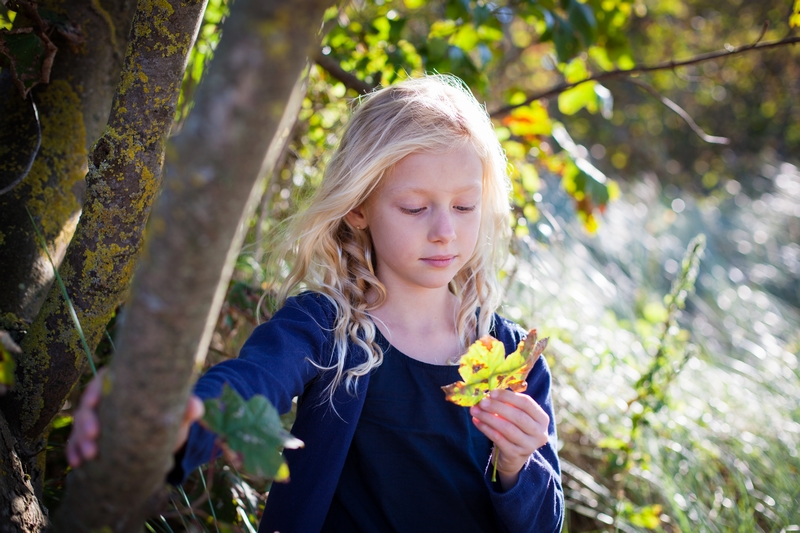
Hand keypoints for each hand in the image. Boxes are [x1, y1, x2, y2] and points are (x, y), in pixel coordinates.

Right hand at [66, 370, 204, 467]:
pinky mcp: (90, 438)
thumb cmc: (168, 417)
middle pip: (87, 404)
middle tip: (94, 436)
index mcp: (123, 385)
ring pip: (78, 425)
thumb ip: (187, 408)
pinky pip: (75, 443)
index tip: (94, 401)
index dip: (96, 388)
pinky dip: (74, 452)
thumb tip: (196, 408)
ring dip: (78, 440)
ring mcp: (94, 419)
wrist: (163, 439)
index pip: (104, 379)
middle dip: (86, 421)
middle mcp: (104, 400)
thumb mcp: (177, 413)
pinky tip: (77, 463)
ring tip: (89, 456)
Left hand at [469, 388, 549, 489]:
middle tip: (482, 402)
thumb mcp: (517, 415)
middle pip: (518, 416)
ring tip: (475, 411)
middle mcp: (539, 433)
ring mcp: (528, 446)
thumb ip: (508, 404)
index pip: (527, 403)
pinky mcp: (515, 454)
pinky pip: (498, 439)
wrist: (514, 456)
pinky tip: (477, 421)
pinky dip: (486, 429)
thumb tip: (488, 394)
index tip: (492, 392)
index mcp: (542, 418)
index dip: (508, 396)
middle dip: (497, 407)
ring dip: (488, 418)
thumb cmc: (515, 428)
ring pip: (507, 428)